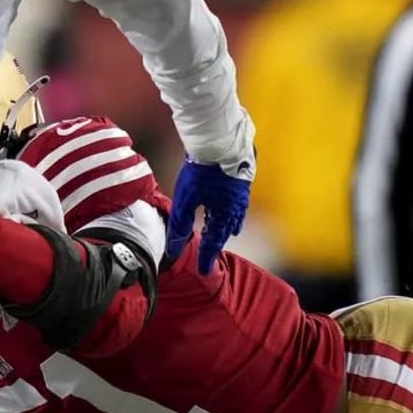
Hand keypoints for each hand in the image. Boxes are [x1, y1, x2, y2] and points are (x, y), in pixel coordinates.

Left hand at [165, 158, 251, 274]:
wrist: (219, 141)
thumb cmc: (203, 170)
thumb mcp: (186, 199)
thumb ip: (179, 225)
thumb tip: (172, 249)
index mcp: (225, 215)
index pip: (214, 243)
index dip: (207, 257)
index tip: (204, 271)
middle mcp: (237, 208)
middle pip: (226, 232)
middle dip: (217, 243)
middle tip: (209, 254)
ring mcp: (240, 195)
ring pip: (233, 219)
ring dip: (224, 229)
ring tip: (221, 236)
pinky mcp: (238, 182)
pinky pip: (235, 206)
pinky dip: (229, 214)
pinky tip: (226, 211)